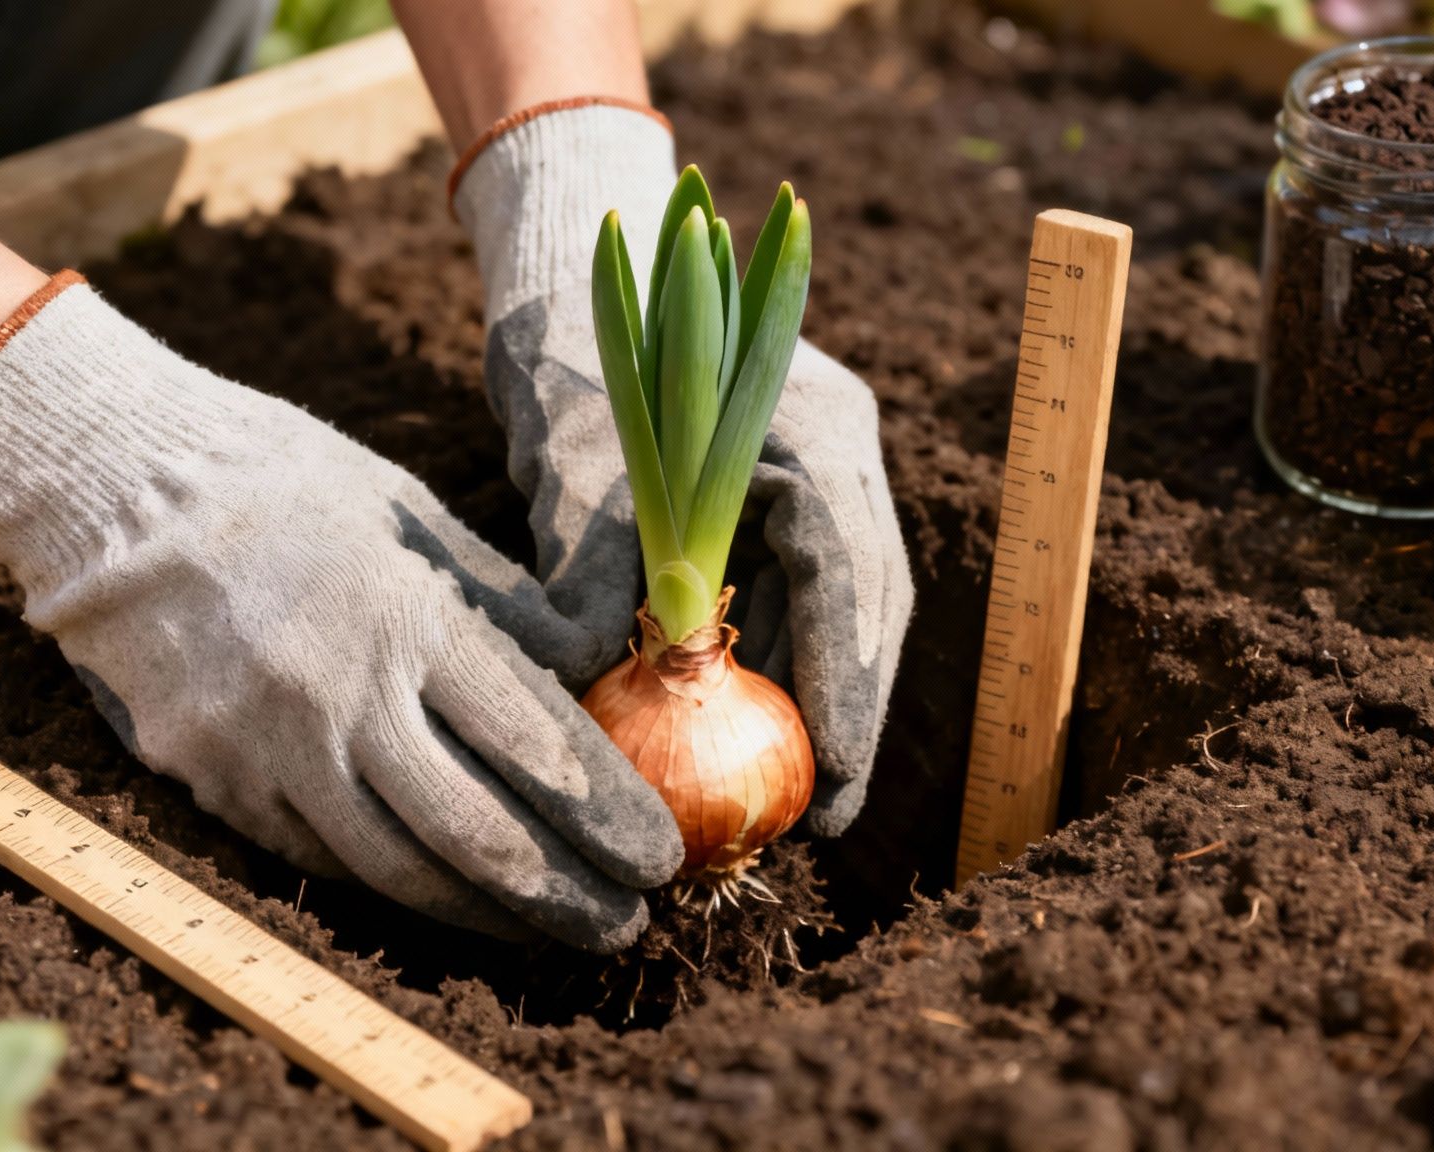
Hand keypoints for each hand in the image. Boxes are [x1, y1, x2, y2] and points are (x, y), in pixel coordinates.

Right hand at [0, 276, 681, 951]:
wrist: (118, 486)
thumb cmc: (293, 486)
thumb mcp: (423, 522)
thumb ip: (514, 614)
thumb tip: (598, 681)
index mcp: (413, 620)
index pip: (540, 749)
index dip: (611, 819)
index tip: (660, 859)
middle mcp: (342, 695)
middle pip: (479, 836)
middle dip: (570, 895)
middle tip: (627, 924)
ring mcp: (267, 747)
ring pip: (399, 872)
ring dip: (489, 917)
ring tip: (550, 933)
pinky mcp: (210, 780)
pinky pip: (319, 860)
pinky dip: (394, 889)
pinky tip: (445, 902)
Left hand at [457, 105, 912, 831]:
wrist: (566, 272)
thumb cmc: (569, 359)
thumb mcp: (574, 473)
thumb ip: (594, 579)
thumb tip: (600, 700)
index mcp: (816, 427)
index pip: (853, 576)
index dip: (850, 688)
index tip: (837, 784)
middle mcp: (840, 450)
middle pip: (868, 604)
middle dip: (845, 711)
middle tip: (818, 815)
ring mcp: (821, 471)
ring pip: (839, 606)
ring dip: (810, 694)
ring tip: (781, 793)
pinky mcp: (787, 495)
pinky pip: (798, 592)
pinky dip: (773, 657)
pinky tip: (738, 725)